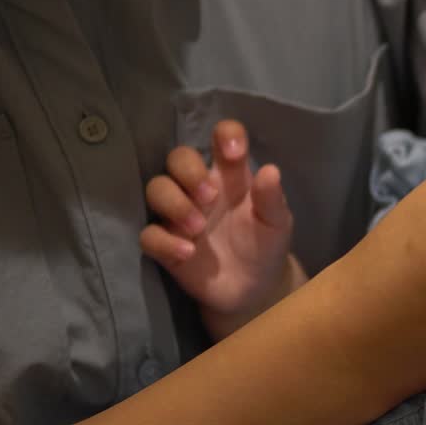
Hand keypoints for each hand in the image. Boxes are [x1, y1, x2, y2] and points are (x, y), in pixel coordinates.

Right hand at [140, 120, 302, 338]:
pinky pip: (149, 235)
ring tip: (198, 228)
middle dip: (188, 171)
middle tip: (210, 197)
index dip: (224, 135)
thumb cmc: (266, 244)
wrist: (256, 289)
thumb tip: (271, 171)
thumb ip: (272, 198)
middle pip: (178, 158)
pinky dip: (163, 241)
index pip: (221, 139)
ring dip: (174, 203)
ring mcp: (180, 215)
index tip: (233, 152)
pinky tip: (187, 252)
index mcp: (231, 176)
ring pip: (156, 189)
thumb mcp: (277, 223)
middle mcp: (200, 189)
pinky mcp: (166, 245)